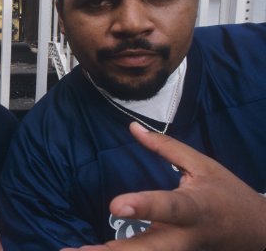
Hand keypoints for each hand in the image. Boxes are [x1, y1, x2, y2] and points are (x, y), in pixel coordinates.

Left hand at [60, 122, 265, 250]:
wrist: (257, 233)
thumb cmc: (229, 195)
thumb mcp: (204, 165)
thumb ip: (166, 147)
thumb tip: (132, 127)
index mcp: (196, 208)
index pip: (168, 207)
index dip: (144, 207)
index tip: (116, 206)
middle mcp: (184, 236)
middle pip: (148, 249)